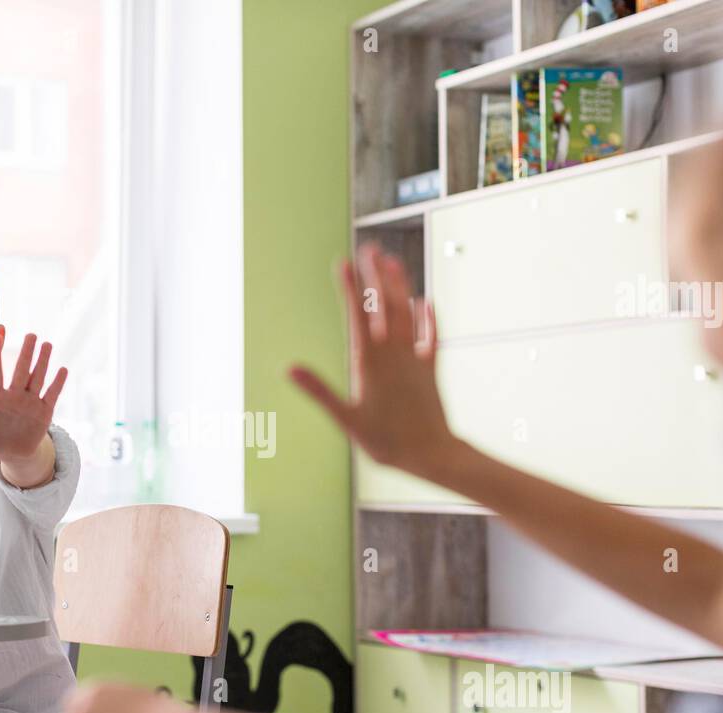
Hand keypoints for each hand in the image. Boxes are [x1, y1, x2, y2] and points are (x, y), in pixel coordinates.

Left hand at [0, 327, 66, 461]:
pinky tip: (62, 370)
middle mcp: (15, 395)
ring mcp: (30, 402)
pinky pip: (51, 395)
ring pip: (37, 378)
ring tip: (47, 344)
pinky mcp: (44, 412)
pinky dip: (57, 384)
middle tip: (31, 334)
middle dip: (26, 353)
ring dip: (42, 362)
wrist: (12, 453)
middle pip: (21, 371)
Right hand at [289, 244, 462, 482]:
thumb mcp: (346, 420)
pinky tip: (425, 303)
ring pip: (407, 314)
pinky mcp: (430, 370)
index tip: (342, 262)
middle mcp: (394, 354)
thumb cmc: (387, 442)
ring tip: (393, 261)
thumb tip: (289, 368)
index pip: (358, 316)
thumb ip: (318, 391)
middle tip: (369, 248)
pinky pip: (429, 337)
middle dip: (376, 275)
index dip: (350, 287)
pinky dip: (427, 318)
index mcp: (370, 363)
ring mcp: (414, 359)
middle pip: (384, 306)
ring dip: (400, 287)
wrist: (433, 455)